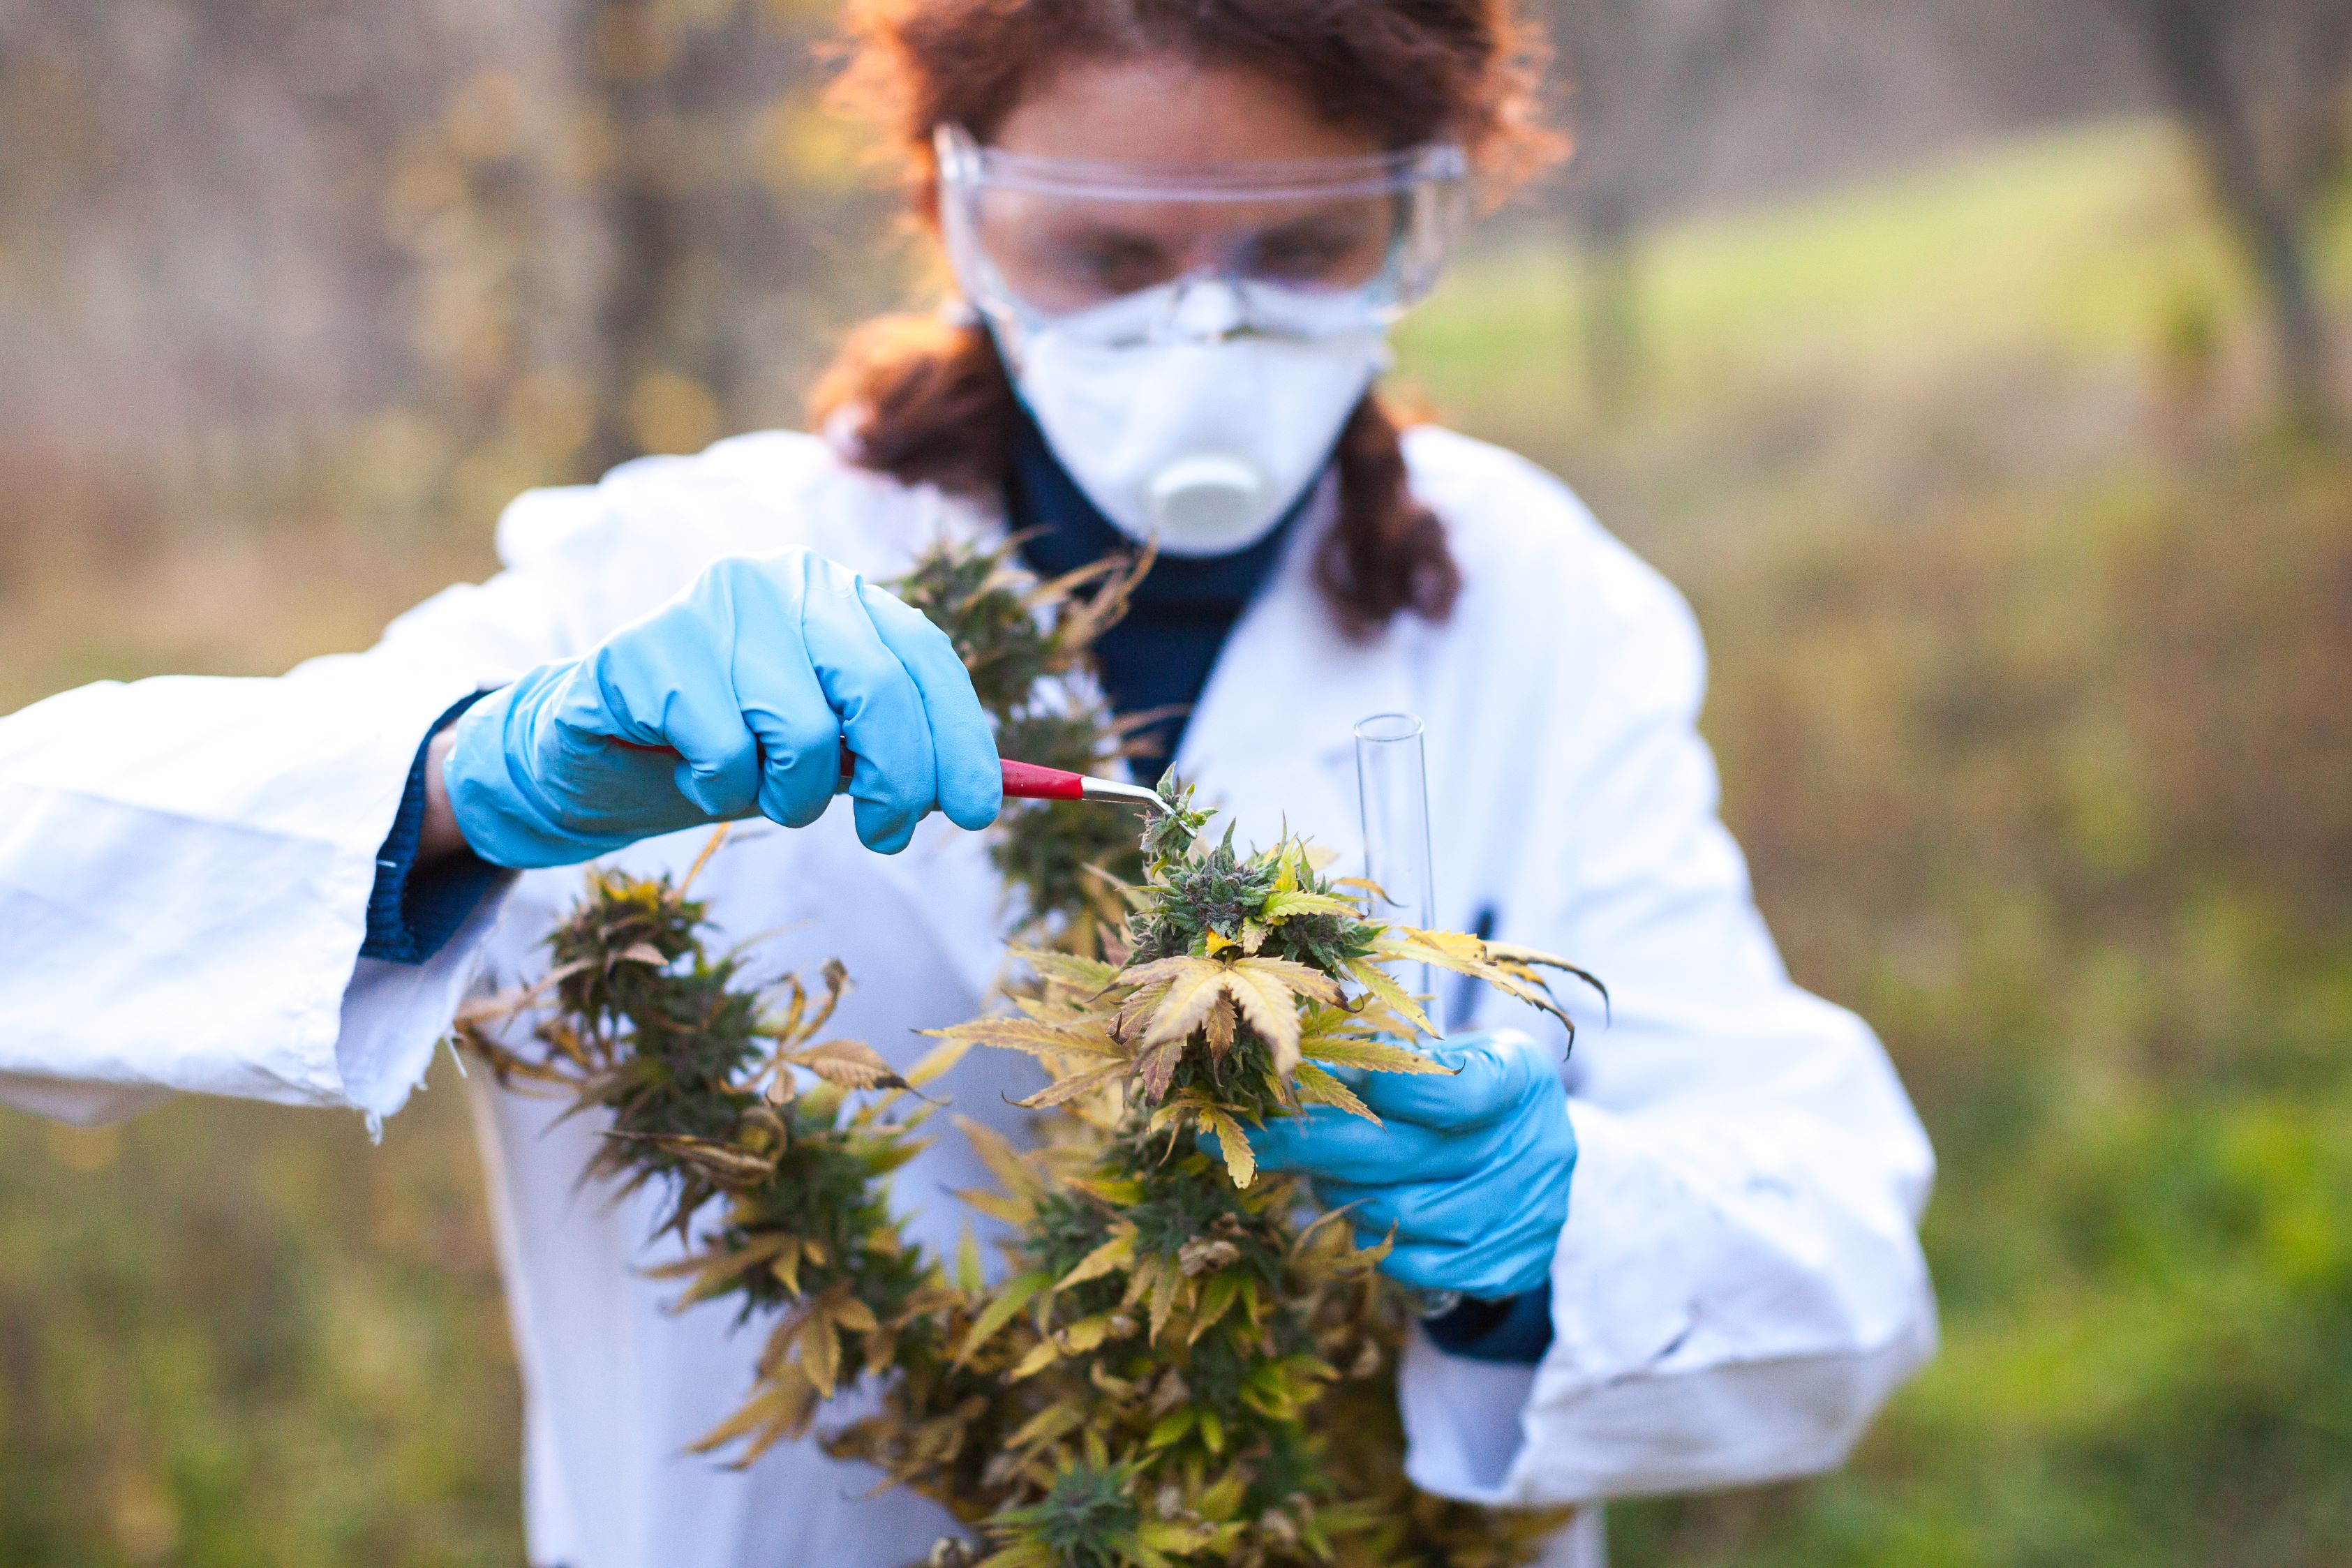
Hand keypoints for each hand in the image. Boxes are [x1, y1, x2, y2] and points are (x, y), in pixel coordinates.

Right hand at [442, 550, 1000, 867]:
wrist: (596, 752)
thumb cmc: (731, 747)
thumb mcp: (829, 749)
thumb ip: (897, 751)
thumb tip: (988, 795)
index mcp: (836, 594)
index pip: (923, 657)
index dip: (961, 738)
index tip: (975, 812)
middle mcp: (779, 582)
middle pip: (879, 692)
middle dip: (898, 783)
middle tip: (885, 835)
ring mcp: (707, 608)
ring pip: (802, 735)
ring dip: (789, 795)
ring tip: (754, 786)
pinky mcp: (644, 652)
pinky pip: (723, 752)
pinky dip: (717, 788)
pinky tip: (689, 768)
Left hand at [1251, 1029, 1575, 1299]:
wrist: (1535, 1160)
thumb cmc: (1472, 1092)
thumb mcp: (1451, 1055)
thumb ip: (1391, 1062)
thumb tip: (1299, 1075)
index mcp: (1520, 1075)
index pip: (1447, 1088)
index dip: (1378, 1091)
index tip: (1314, 1081)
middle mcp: (1537, 1145)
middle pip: (1403, 1154)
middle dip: (1316, 1147)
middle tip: (1266, 1142)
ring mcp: (1530, 1212)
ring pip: (1399, 1214)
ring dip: (1343, 1197)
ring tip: (1323, 1178)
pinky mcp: (1512, 1265)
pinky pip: (1417, 1266)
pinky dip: (1375, 1244)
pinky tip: (1360, 1217)